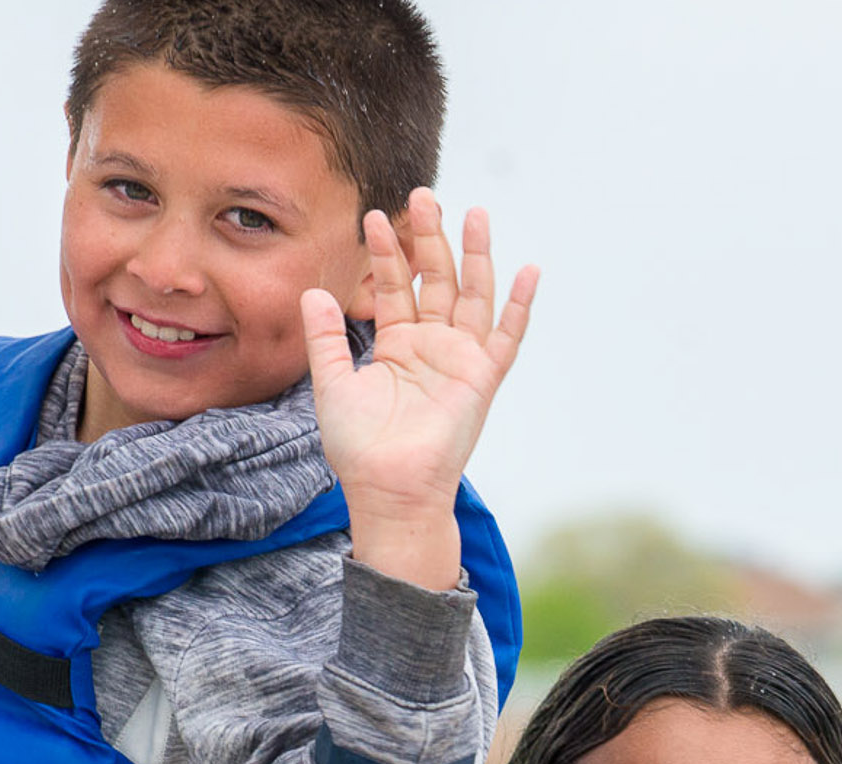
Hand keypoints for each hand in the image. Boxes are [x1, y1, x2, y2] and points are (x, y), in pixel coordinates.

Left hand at [300, 188, 536, 589]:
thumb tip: (313, 291)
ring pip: (472, 295)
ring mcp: (459, 360)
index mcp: (396, 347)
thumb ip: (325, 339)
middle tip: (422, 196)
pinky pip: (506, 337)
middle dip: (430, 239)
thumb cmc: (360, 450)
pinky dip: (519, 306)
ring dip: (475, 255)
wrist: (388, 489)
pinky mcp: (481, 379)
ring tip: (473, 213)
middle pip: (434, 280)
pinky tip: (528, 270)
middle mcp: (431, 347)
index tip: (371, 218)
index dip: (384, 254)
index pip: (392, 288)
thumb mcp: (332, 386)